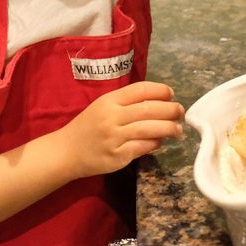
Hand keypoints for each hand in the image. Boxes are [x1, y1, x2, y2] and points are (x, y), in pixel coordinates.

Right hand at [59, 81, 184, 178]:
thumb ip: (127, 103)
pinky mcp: (116, 156)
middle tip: (180, 111)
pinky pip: (142, 147)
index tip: (171, 94)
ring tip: (178, 129)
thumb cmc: (88, 127)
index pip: (140, 90)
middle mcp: (112, 117)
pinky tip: (160, 142)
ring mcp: (114, 137)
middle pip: (148, 109)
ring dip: (168, 128)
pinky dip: (155, 143)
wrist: (65, 152)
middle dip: (170, 109)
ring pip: (149, 129)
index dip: (160, 90)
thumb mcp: (103, 107)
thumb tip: (160, 102)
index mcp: (109, 101)